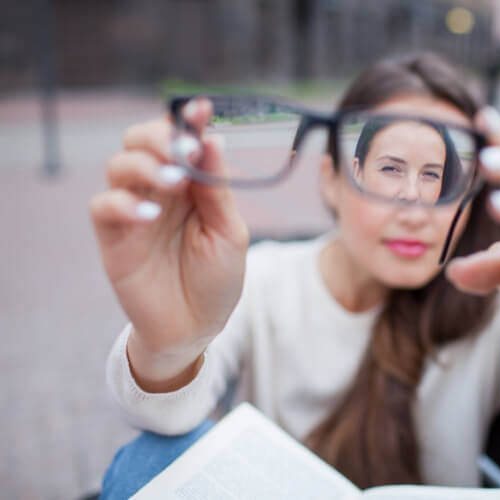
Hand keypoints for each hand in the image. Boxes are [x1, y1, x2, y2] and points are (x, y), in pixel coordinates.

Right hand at [90, 98, 248, 385]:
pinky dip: (124, 203)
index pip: (182, 140)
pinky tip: (150, 215)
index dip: (188, 120)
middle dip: (160, 137)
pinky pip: (104, 206)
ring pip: (119, 165)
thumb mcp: (229, 232)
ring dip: (145, 165)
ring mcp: (134, 210)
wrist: (196, 327)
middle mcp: (159, 190)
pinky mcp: (114, 236)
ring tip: (174, 182)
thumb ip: (217, 189)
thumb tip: (213, 138)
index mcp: (191, 185)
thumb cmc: (217, 278)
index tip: (202, 107)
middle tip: (185, 151)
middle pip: (141, 140)